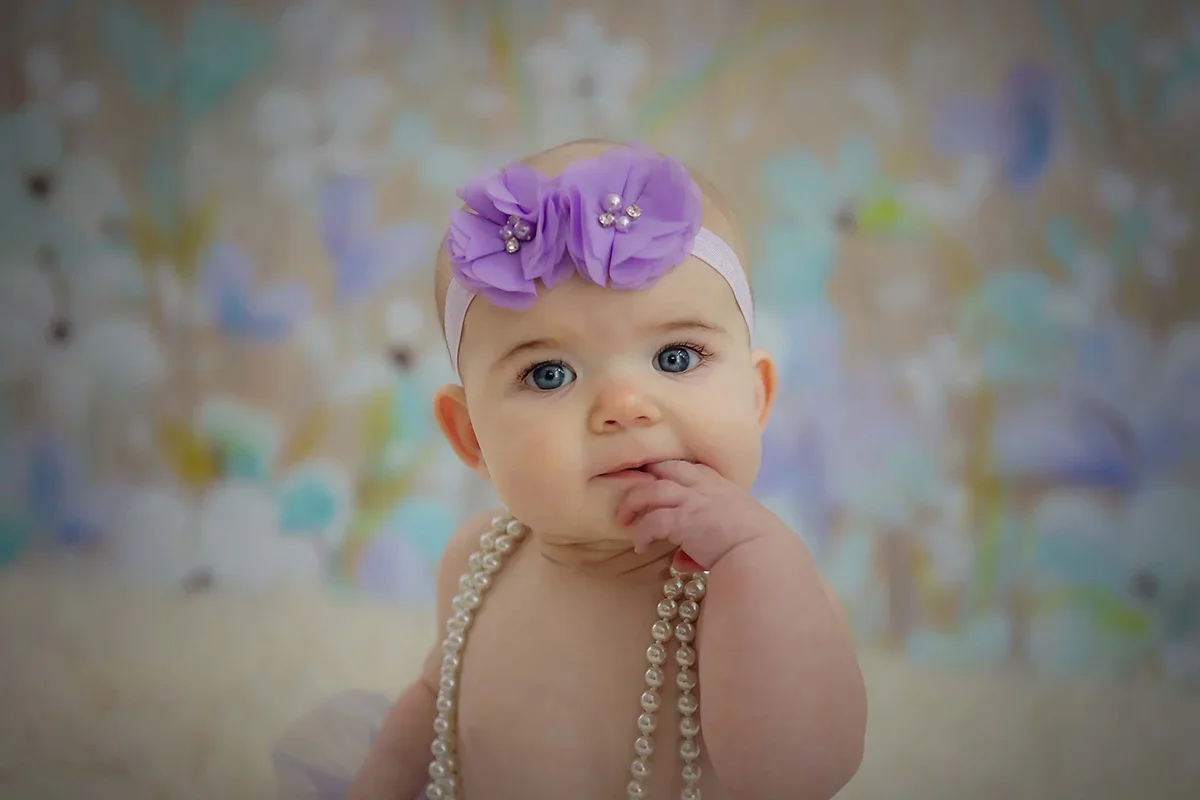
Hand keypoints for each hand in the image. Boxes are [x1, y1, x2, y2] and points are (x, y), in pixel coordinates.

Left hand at [616, 460, 782, 569]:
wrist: (764, 554)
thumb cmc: (760, 547)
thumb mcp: (737, 536)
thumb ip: (704, 543)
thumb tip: (681, 561)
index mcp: (723, 487)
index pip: (694, 469)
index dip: (674, 472)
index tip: (661, 480)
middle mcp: (706, 488)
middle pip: (666, 468)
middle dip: (646, 476)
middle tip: (632, 492)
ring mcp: (693, 502)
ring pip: (650, 490)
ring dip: (633, 503)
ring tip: (624, 519)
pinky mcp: (683, 521)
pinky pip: (652, 521)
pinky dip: (641, 532)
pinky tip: (640, 546)